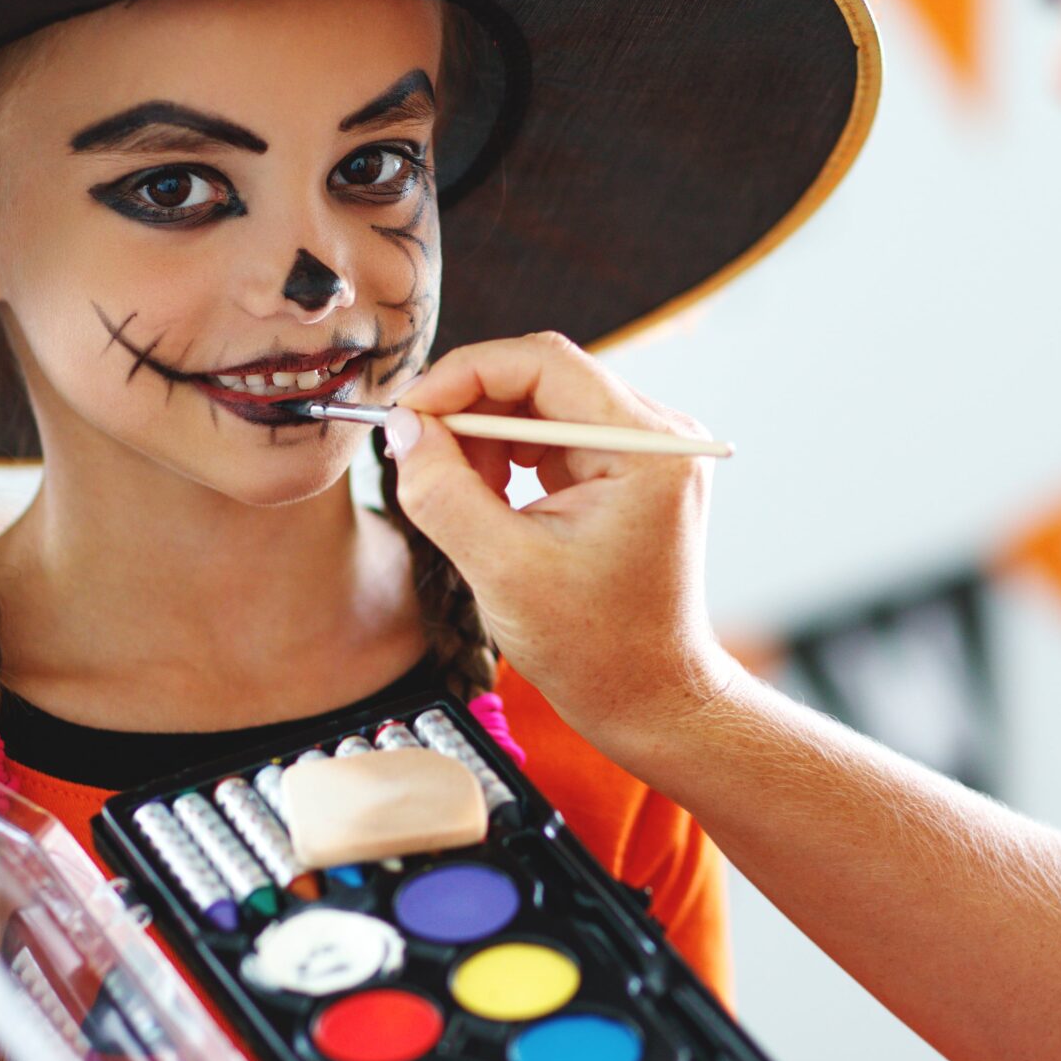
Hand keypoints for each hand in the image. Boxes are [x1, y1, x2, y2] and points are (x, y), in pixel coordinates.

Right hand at [385, 334, 749, 762]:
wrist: (650, 699)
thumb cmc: (596, 650)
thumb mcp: (501, 571)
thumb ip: (443, 492)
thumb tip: (402, 428)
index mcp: (646, 449)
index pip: (544, 362)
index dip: (465, 375)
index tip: (410, 411)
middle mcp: (658, 436)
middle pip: (543, 376)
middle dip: (471, 409)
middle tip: (418, 451)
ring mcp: (645, 452)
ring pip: (543, 403)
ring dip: (486, 437)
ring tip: (461, 495)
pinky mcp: (627, 471)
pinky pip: (554, 435)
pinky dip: (508, 457)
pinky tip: (488, 501)